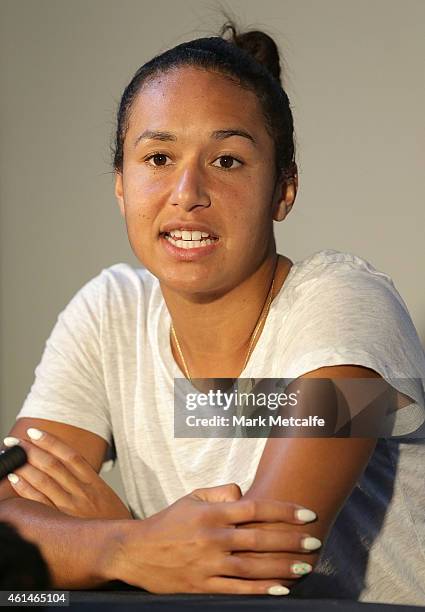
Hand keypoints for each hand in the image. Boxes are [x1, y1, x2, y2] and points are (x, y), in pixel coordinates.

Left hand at [3, 428, 130, 519]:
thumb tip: (63, 468)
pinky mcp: (62, 521)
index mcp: (93, 482)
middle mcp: (82, 491)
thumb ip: (86, 481)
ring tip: (11, 456)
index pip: (70, 455)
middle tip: (13, 442)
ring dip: (25, 466)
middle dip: (31, 450)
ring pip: (44, 480)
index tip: (34, 432)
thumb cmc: (112, 520)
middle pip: (53, 464)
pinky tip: (15, 479)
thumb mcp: (105, 495)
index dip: (51, 441)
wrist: (123, 545)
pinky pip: (40, 502)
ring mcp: (71, 506)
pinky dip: (26, 488)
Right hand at [110, 483, 319, 594]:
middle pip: (258, 539)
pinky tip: (281, 589)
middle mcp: (212, 537)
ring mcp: (207, 564)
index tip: (307, 513)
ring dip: (281, 567)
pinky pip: (236, 589)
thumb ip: (220, 492)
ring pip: (252, 567)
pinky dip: (260, 590)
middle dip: (290, 541)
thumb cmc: (169, 521)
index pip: (254, 508)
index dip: (283, 511)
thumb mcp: (192, 498)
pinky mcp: (202, 585)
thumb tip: (244, 493)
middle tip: (315, 541)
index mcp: (211, 513)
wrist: (136, 551)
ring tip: (305, 567)